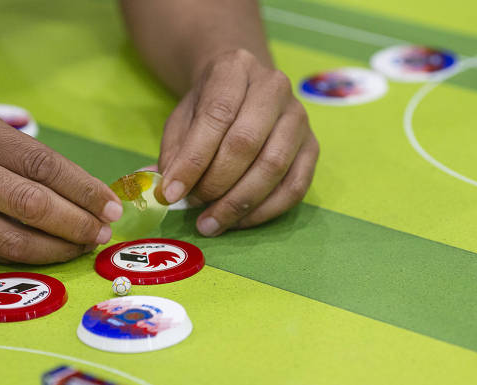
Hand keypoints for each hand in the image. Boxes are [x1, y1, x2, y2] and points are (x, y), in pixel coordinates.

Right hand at [0, 107, 122, 263]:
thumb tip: (88, 196)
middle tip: (101, 232)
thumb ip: (29, 159)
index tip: (111, 206)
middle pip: (30, 205)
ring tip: (81, 246)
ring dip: (57, 249)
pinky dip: (28, 259)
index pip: (43, 165)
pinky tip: (49, 253)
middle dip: (76, 224)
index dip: (84, 190)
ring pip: (12, 242)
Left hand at [157, 49, 318, 235]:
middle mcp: (273, 87)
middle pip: (247, 142)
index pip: (216, 115)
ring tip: (211, 222)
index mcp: (234, 69)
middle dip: (216, 183)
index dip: (193, 160)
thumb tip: (164, 189)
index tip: (171, 193)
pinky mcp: (312, 146)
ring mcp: (298, 117)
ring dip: (239, 202)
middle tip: (193, 207)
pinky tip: (238, 221)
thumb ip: (174, 152)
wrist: (244, 88)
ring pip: (274, 166)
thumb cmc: (209, 107)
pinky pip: (295, 186)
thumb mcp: (182, 119)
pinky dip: (265, 211)